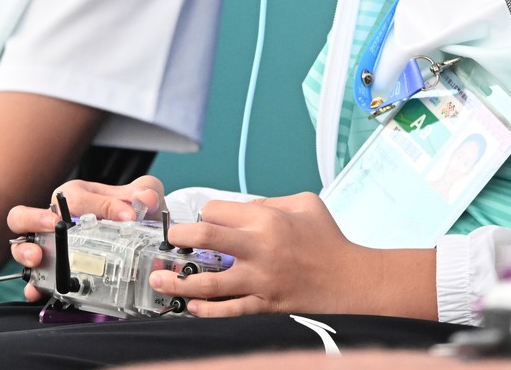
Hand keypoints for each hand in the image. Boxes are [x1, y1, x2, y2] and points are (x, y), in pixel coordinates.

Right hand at [6, 175, 165, 300]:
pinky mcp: (52, 274)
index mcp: (75, 197)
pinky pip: (35, 281)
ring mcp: (48, 248)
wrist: (137, 236)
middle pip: (24, 215)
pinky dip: (34, 286)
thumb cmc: (129, 212)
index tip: (128, 216)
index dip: (103, 206)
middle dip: (34, 219)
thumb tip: (146, 199)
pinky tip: (38, 291)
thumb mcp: (141, 197)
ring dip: (25, 251)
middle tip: (54, 224)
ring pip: (20, 246)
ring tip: (37, 258)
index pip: (78, 197)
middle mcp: (54, 221)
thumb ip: (145, 193)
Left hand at [146, 191, 434, 318]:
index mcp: (267, 219)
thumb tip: (238, 209)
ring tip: (158, 279)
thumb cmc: (328, 239)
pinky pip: (229, 310)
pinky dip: (206, 310)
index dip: (205, 214)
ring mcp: (261, 281)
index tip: (203, 221)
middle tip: (167, 242)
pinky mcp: (265, 305)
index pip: (216, 210)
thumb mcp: (304, 202)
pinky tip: (191, 306)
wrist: (352, 281)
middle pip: (205, 237)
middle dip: (178, 237)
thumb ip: (268, 200)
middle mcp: (260, 249)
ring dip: (179, 280)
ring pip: (209, 282)